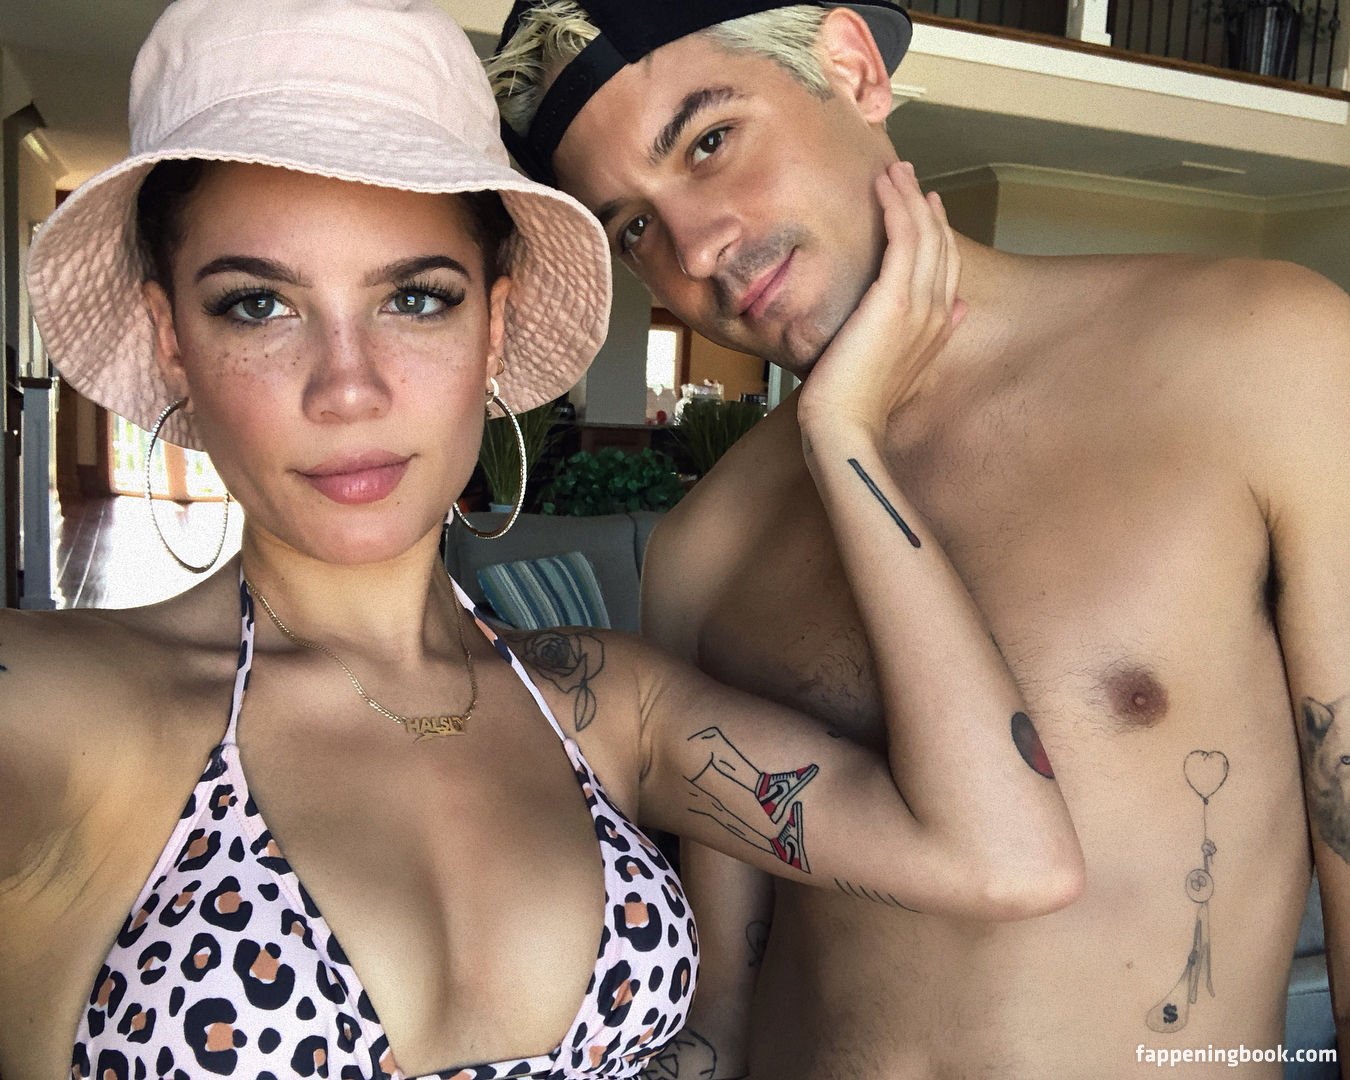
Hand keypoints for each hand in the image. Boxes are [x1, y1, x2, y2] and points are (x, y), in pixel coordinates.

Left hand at [798, 160, 963, 438]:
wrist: (845, 427)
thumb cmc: (854, 406)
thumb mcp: (893, 368)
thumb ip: (919, 338)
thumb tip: (956, 311)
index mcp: (936, 328)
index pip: (945, 266)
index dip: (938, 232)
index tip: (923, 206)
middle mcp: (937, 312)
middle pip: (940, 243)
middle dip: (924, 205)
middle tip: (906, 174)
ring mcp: (921, 305)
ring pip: (925, 233)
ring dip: (909, 196)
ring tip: (894, 168)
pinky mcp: (897, 298)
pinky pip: (906, 237)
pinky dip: (898, 206)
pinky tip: (885, 185)